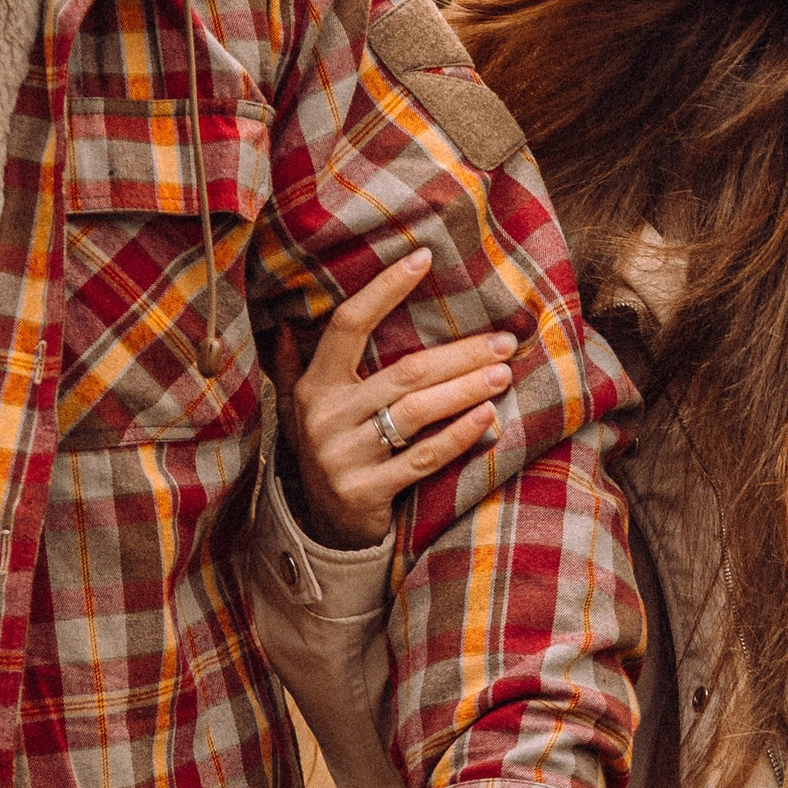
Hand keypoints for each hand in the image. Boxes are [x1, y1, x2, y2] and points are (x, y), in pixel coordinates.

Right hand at [284, 248, 511, 548]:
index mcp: (313, 387)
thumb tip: (284, 322)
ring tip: (503, 373)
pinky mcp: (367, 492)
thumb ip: (292, 365)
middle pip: (403, 373)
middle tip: (503, 340)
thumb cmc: (328, 452)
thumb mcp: (298, 408)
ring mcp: (344, 457)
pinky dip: (459, 436)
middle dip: (458, 354)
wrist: (324, 529)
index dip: (385, 289)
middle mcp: (325, 418)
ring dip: (465, 390)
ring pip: (417, 413)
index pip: (348, 325)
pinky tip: (488, 417)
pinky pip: (424, 458)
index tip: (424, 257)